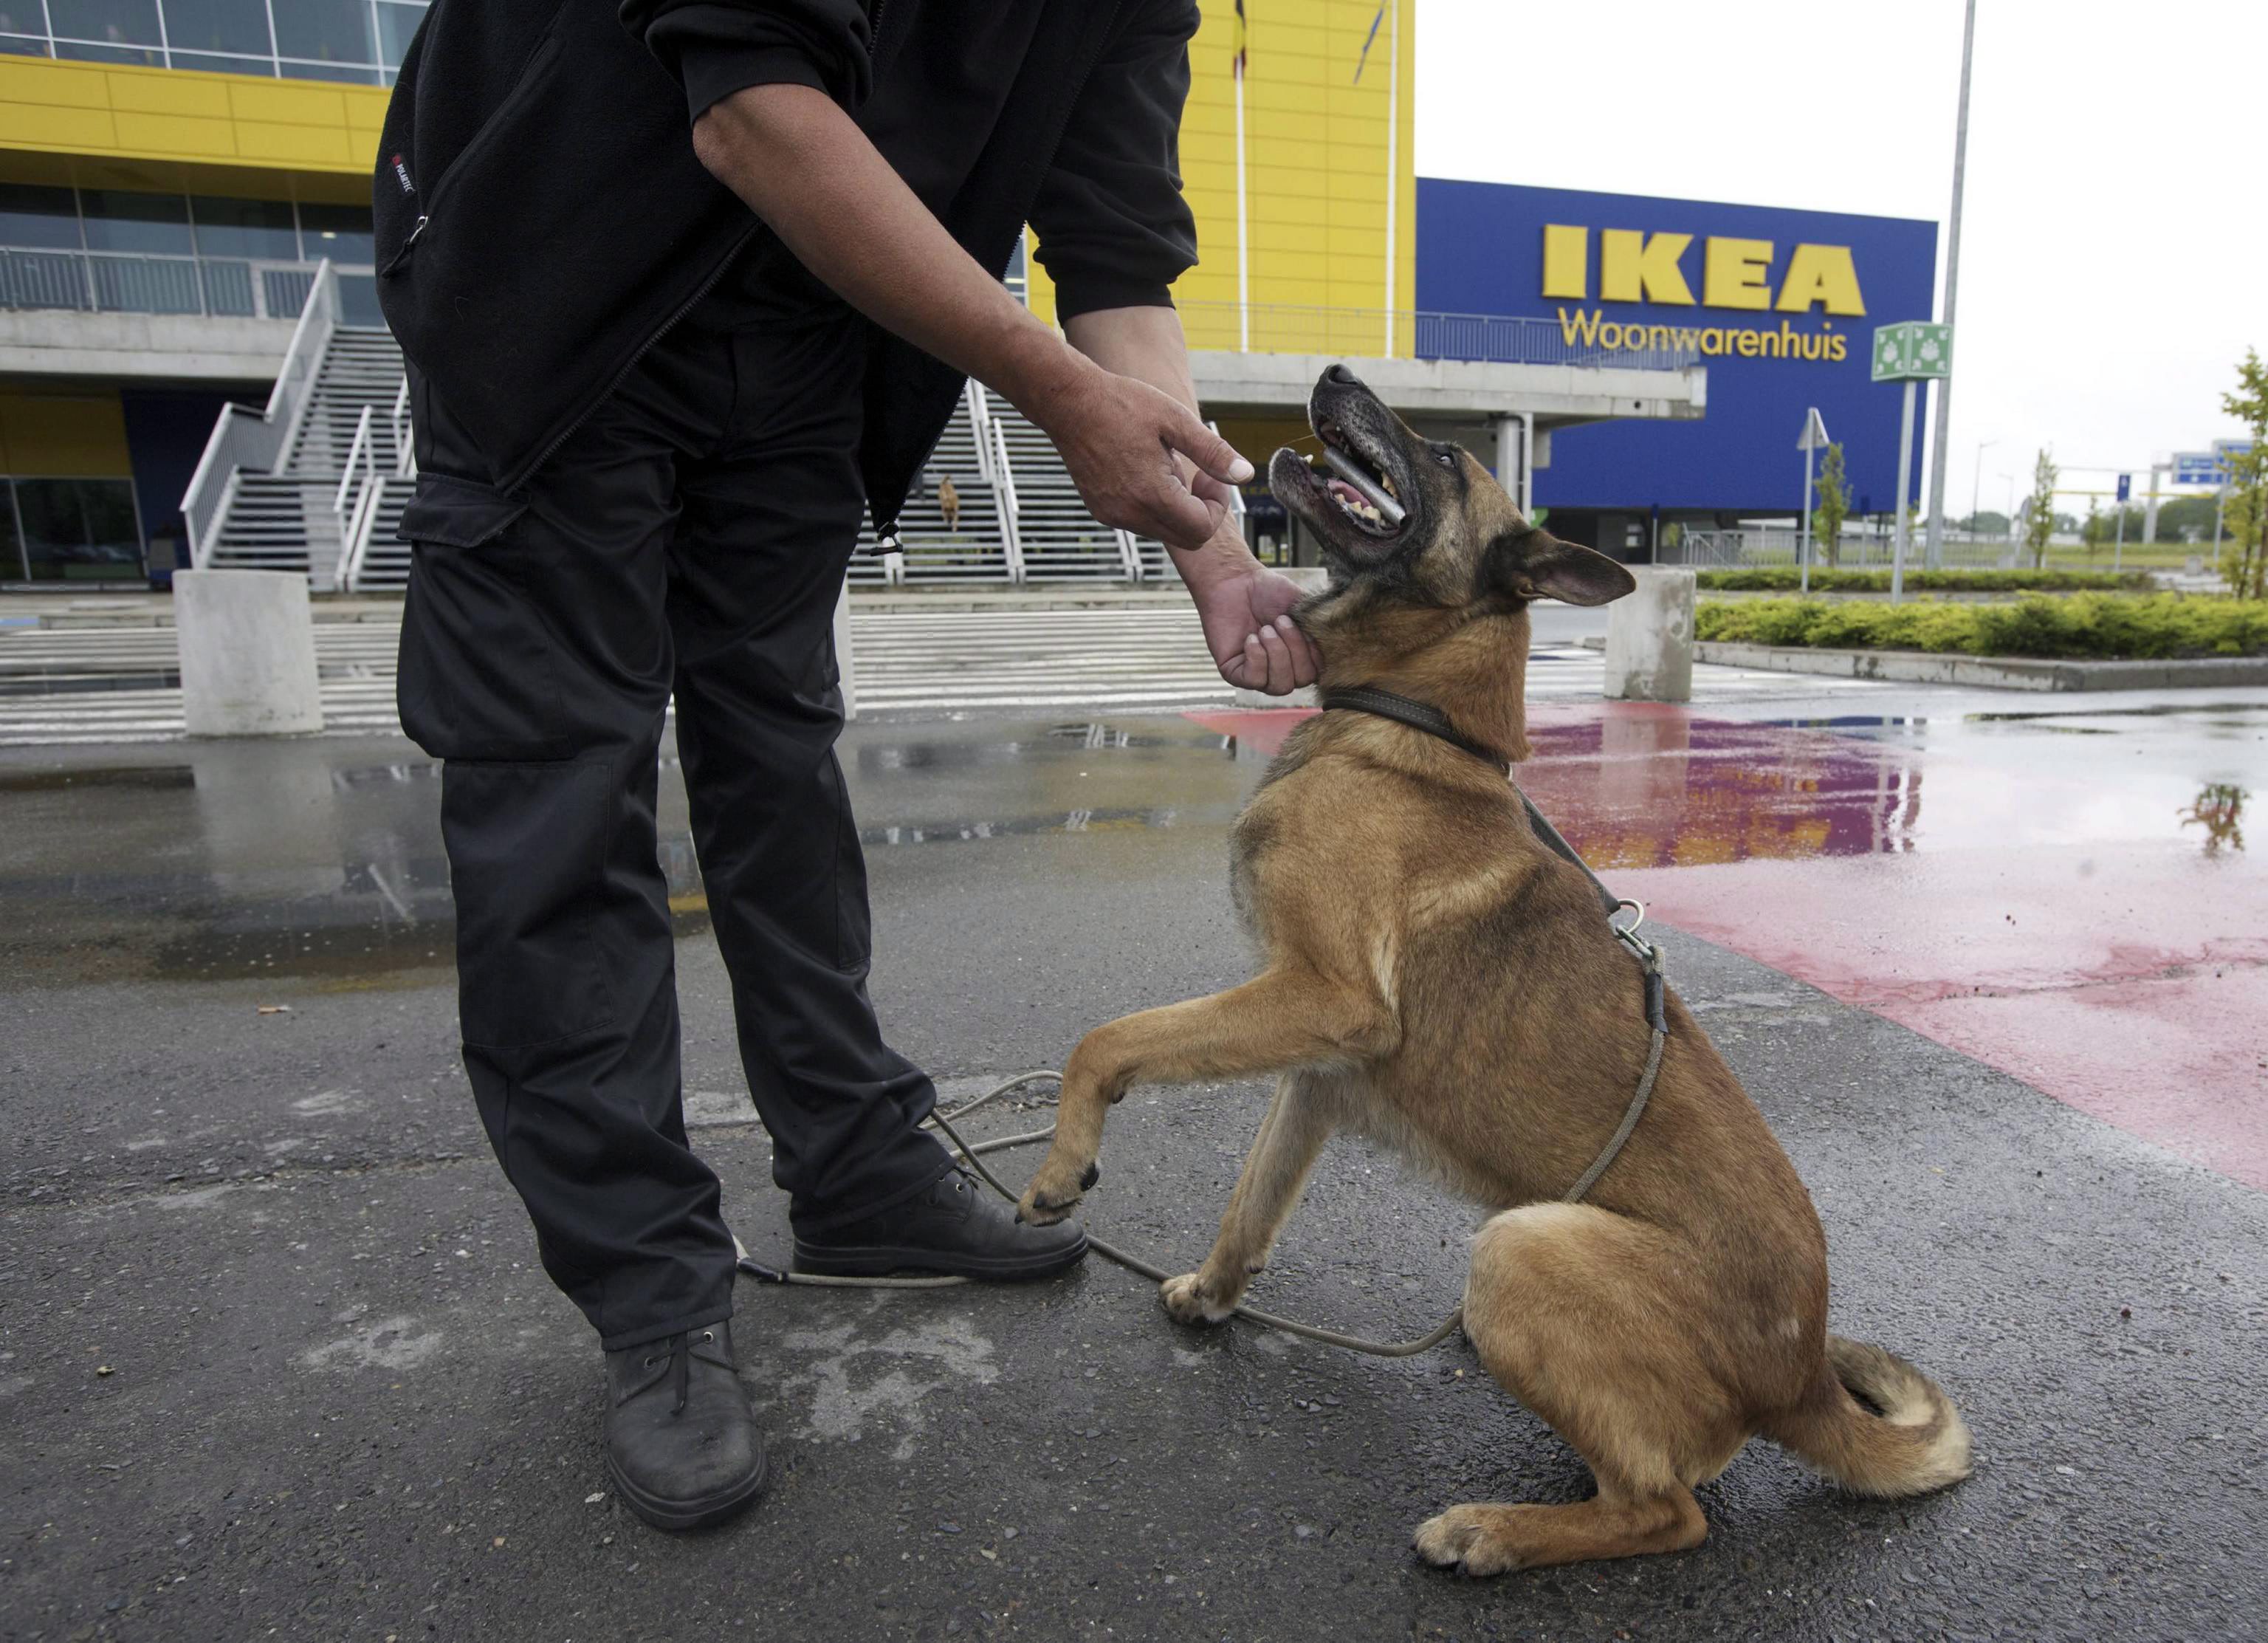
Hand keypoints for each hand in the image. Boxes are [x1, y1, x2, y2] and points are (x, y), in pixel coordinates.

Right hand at [1027, 361, 1253, 551]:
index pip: (1202, 529)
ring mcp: (1113, 515)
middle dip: (1202, 512)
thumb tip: (1245, 475)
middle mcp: (1130, 513)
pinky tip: (1147, 471)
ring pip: (1164, 532)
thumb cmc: (1122, 404)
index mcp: (1152, 494)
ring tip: (1167, 466)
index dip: (1218, 507)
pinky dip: (1154, 506)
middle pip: (1186, 539)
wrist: (1068, 402)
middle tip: (1198, 475)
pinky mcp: (1101, 511)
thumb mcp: (1175, 420)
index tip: (1211, 476)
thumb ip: (1213, 452)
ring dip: (1177, 508)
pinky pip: (1141, 523)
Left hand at [1184, 556, 1320, 694]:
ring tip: (1265, 630)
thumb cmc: (1271, 592)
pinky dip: (1256, 658)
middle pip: (1301, 681)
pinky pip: (1254, 681)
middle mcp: (1283, 669)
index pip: (1318, 672)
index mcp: (1302, 657)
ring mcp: (1260, 674)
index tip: (1304, 626)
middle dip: (1294, 649)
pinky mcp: (1236, 674)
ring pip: (1279, 686)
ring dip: (1276, 653)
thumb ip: (1322, 628)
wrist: (1238, 582)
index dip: (1314, 652)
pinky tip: (1251, 639)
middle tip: (1280, 621)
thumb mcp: (1305, 608)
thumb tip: (1335, 645)